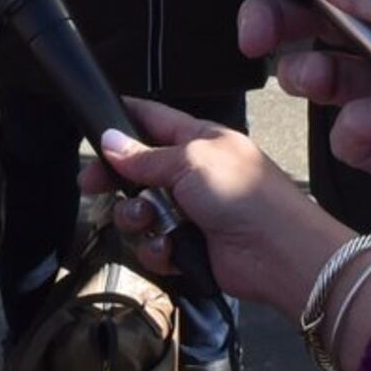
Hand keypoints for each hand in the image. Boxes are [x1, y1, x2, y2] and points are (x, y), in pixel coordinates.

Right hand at [76, 97, 358, 312]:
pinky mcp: (189, 247)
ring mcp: (190, 212)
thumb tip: (110, 140)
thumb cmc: (243, 194)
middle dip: (114, 179)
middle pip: (137, 171)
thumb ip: (147, 156)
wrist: (279, 253)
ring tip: (149, 223)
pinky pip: (154, 246)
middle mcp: (192, 174)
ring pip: (140, 213)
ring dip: (136, 219)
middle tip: (91, 184)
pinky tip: (171, 250)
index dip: (125, 117)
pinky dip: (158, 250)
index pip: (154, 120)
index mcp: (200, 141)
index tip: (94, 119)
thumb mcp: (192, 162)